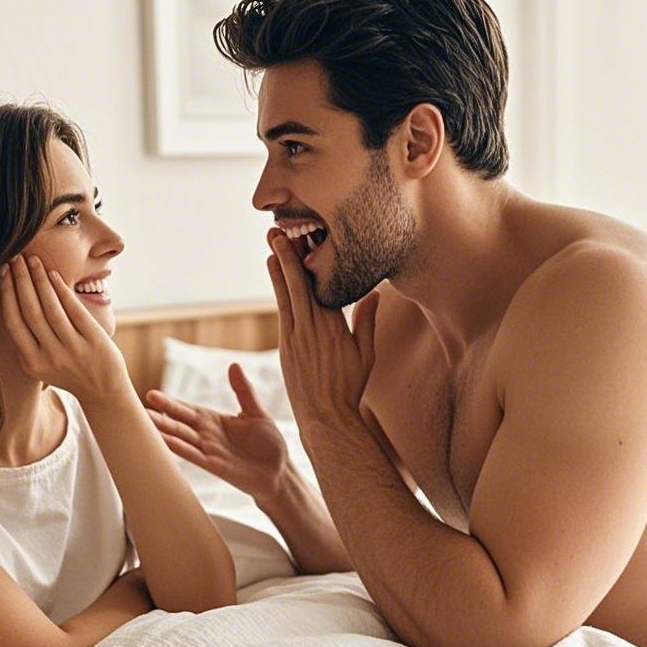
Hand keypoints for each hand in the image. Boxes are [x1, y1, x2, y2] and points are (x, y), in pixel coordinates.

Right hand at [0, 254, 131, 402]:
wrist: (104, 392)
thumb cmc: (70, 372)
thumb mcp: (42, 365)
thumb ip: (27, 342)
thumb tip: (11, 300)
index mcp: (32, 362)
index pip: (13, 321)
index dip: (6, 293)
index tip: (2, 271)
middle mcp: (50, 356)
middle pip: (29, 311)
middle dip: (20, 280)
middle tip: (14, 257)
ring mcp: (73, 349)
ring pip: (50, 308)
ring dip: (39, 280)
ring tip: (33, 260)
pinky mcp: (93, 341)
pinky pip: (74, 311)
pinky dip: (62, 290)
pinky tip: (53, 274)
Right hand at [146, 363, 289, 503]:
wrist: (279, 471)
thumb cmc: (268, 443)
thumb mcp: (256, 412)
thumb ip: (243, 391)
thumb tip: (233, 365)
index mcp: (213, 421)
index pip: (187, 410)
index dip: (170, 403)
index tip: (151, 395)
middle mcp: (206, 435)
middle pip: (179, 422)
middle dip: (161, 414)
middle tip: (139, 406)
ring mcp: (208, 450)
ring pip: (181, 438)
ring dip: (164, 431)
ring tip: (144, 422)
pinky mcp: (214, 465)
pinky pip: (193, 455)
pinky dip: (179, 448)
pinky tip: (164, 441)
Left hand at [267, 228, 377, 427]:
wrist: (325, 418)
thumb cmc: (350, 388)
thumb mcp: (366, 355)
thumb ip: (366, 322)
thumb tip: (374, 293)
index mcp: (335, 328)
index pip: (324, 285)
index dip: (317, 260)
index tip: (313, 235)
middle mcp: (313, 329)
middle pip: (302, 284)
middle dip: (292, 255)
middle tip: (282, 228)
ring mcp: (296, 337)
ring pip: (287, 293)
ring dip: (280, 265)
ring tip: (272, 240)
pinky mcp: (285, 346)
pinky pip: (282, 309)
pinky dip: (278, 287)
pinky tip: (273, 269)